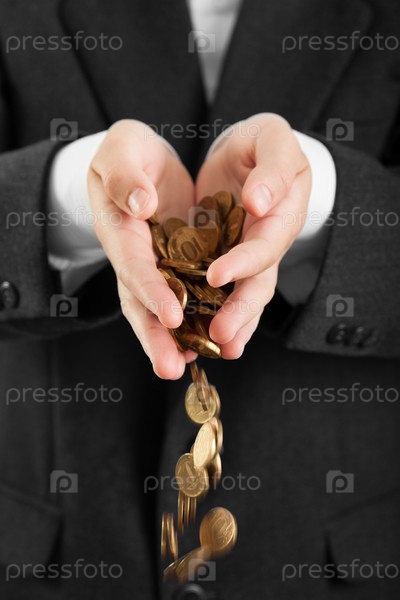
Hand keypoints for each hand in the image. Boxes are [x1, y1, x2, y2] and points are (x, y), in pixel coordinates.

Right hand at [88, 120, 196, 378]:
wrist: (143, 166)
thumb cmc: (129, 153)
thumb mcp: (122, 148)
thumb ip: (125, 174)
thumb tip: (140, 205)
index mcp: (121, 229)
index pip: (134, 264)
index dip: (151, 290)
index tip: (171, 314)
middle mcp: (137, 257)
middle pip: (142, 302)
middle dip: (156, 336)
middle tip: (170, 368)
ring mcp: (157, 267)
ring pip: (164, 309)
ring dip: (176, 340)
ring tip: (189, 369)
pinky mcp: (179, 268)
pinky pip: (188, 299)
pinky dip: (197, 322)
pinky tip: (215, 344)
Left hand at [195, 113, 311, 358]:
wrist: (248, 155)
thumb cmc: (261, 142)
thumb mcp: (271, 138)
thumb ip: (271, 167)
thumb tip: (258, 204)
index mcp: (282, 213)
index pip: (266, 243)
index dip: (245, 261)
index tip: (217, 274)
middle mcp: (267, 243)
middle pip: (258, 283)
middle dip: (240, 310)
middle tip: (221, 335)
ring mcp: (248, 257)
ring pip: (242, 296)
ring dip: (232, 324)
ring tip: (217, 349)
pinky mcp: (227, 262)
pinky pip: (222, 293)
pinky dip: (213, 314)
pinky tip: (201, 340)